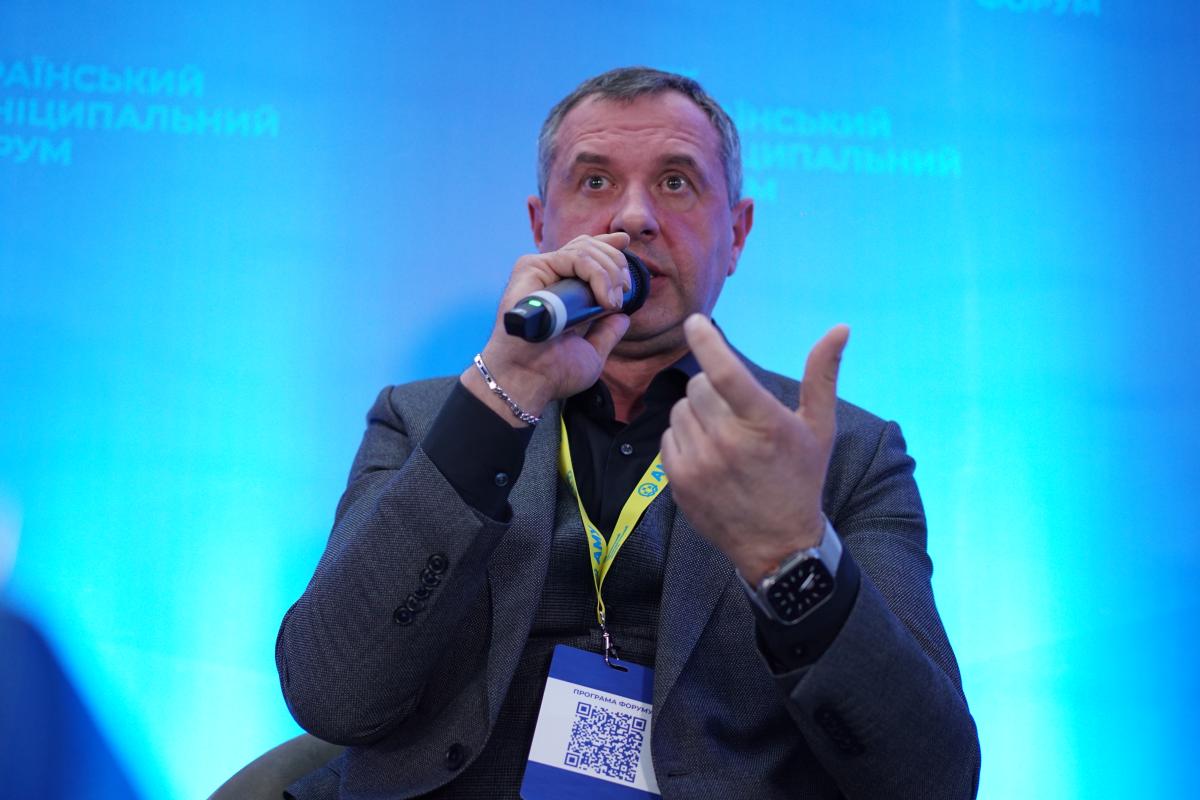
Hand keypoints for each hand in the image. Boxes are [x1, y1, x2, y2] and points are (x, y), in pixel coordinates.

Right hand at [463, 232, 633, 424]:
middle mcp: (549, 276)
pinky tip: (603, 299)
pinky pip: (575, 258)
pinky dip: (597, 274)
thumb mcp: (592, 351)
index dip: (608, 246)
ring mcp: (540, 270)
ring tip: (612, 303)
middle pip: (590, 247)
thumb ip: (607, 332)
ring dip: (609, 274)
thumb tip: (624, 317)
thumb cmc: (553, 372)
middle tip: (622, 295)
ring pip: (586, 250)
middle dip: (617, 266)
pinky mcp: (531, 268)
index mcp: (562, 289)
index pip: (586, 253)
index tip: (626, 243)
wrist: (530, 379)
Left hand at [661, 315, 849, 583]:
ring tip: (723, 436)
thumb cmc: (801, 479)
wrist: (778, 545)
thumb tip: (840, 328)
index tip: (694, 321)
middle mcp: (728, 442)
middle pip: (699, 386)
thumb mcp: (819, 428)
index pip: (724, 372)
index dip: (706, 341)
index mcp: (764, 424)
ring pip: (681, 409)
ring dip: (697, 414)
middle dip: (713, 388)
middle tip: (734, 411)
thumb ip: (822, 375)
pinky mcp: (679, 480)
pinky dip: (684, 437)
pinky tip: (708, 454)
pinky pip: (669, 436)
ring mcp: (700, 463)